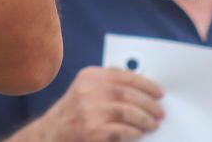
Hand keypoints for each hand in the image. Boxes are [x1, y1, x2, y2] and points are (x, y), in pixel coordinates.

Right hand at [24, 67, 163, 141]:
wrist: (50, 136)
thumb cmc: (73, 115)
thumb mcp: (85, 92)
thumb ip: (107, 86)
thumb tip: (142, 88)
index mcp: (89, 77)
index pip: (123, 75)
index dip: (145, 84)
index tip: (159, 92)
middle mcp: (88, 91)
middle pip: (128, 93)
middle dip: (149, 104)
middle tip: (160, 111)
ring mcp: (90, 111)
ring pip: (128, 112)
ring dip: (145, 119)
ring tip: (153, 124)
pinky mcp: (93, 131)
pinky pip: (122, 131)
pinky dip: (134, 132)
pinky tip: (140, 133)